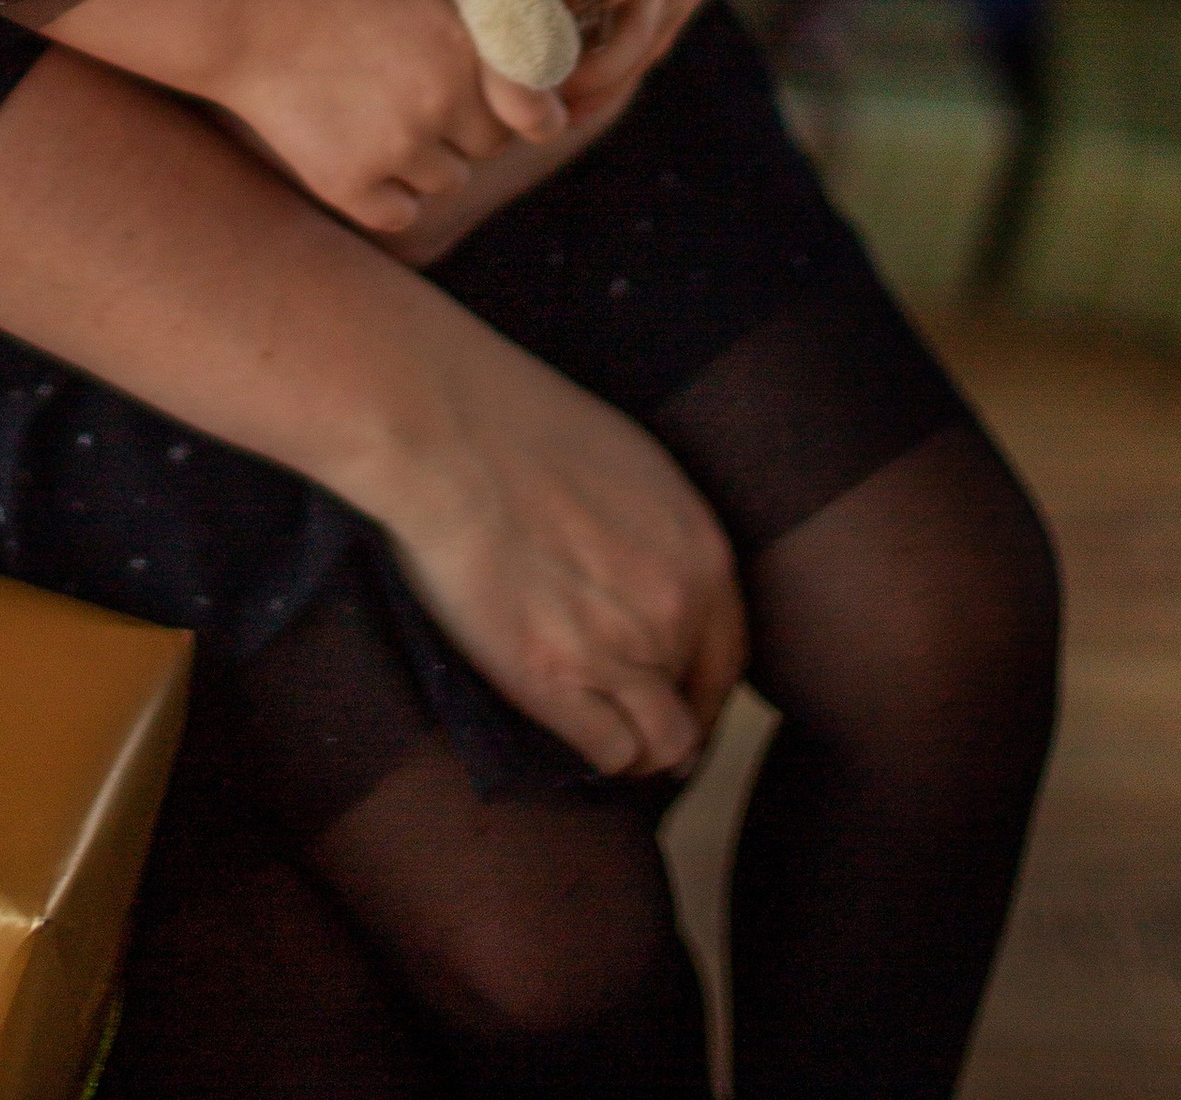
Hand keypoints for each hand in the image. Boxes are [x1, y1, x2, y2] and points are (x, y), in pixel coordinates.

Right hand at [218, 0, 562, 236]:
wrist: (242, 14)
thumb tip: (509, 5)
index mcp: (465, 45)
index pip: (538, 114)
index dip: (532, 112)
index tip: (521, 111)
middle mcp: (440, 103)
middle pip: (490, 147)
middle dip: (471, 126)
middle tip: (430, 97)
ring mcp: (395, 151)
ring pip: (447, 183)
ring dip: (430, 160)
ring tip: (389, 119)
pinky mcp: (350, 186)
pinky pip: (401, 214)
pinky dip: (390, 195)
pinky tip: (367, 156)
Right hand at [364, 323, 745, 777]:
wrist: (451, 437)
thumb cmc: (525, 426)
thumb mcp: (633, 466)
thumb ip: (663, 536)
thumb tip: (659, 574)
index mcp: (703, 554)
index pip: (729, 655)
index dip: (706, 688)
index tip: (683, 699)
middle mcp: (675, 613)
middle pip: (695, 704)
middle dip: (668, 714)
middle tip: (637, 720)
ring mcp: (619, 654)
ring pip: (661, 747)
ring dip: (640, 749)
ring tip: (610, 736)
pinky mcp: (555, 684)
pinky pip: (608, 754)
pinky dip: (597, 754)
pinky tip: (572, 732)